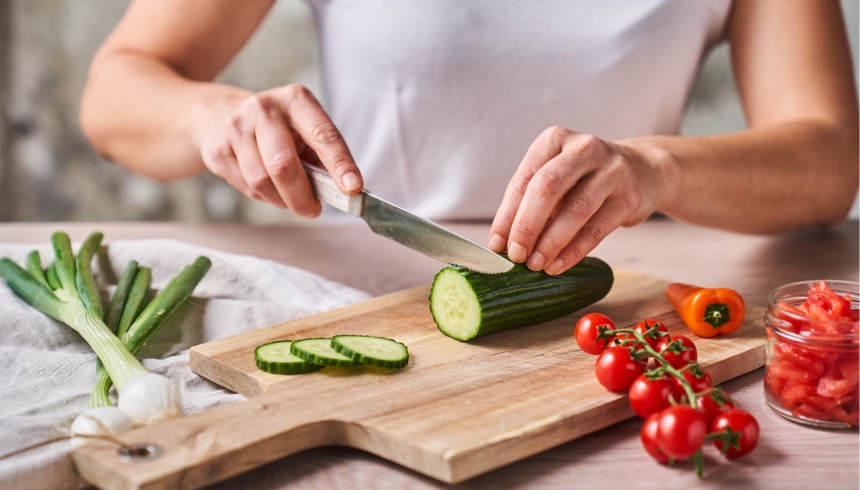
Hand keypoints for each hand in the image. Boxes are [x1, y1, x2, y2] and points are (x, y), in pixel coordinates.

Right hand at [189, 84, 362, 217]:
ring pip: (262, 181)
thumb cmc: (277, 130)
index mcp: (296, 100)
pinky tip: (268, 188)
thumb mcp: (304, 131)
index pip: (323, 135)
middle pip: (284, 165)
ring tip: (291, 199)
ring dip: (282, 200)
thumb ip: (323, 158)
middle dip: (302, 197)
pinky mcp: (218, 149)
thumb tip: (344, 191)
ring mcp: (236, 127)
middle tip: (313, 211)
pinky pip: (247, 187)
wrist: (220, 115)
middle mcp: (264, 108)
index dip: (339, 164)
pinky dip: (264, 196)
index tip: (352, 187)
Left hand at [489, 126, 665, 274]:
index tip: (496, 244)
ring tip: (535, 265)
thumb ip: (531, 203)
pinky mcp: (629, 197)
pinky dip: (573, 251)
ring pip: (575, 210)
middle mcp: (584, 148)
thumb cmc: (584, 179)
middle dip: (527, 225)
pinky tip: (557, 265)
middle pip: (548, 188)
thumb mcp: (557, 178)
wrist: (643, 171)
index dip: (507, 214)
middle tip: (516, 255)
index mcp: (555, 139)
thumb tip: (503, 243)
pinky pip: (596, 229)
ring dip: (550, 242)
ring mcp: (611, 170)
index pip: (525, 179)